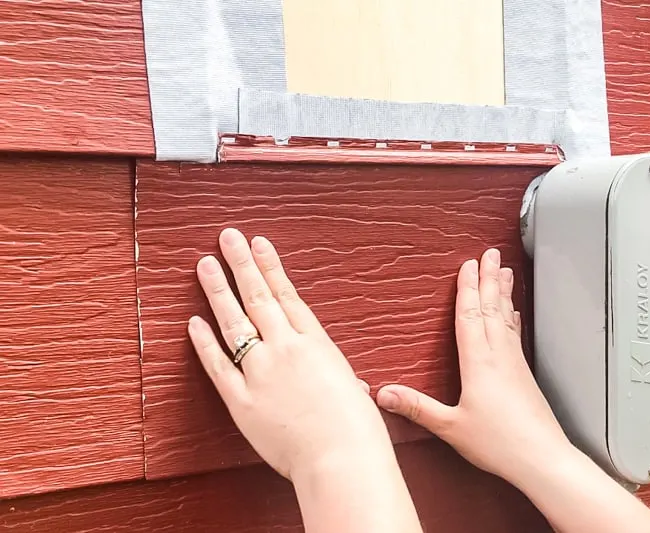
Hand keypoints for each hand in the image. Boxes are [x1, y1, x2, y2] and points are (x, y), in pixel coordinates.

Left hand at [188, 228, 390, 479]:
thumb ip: (344, 383)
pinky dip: (203, 342)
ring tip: (205, 264)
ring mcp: (261, 372)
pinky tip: (193, 321)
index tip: (258, 243)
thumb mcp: (354, 393)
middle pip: (258, 297)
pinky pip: (217, 365)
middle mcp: (286, 348)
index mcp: (316, 343)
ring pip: (234, 322)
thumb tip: (356, 389)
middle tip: (227, 237)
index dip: (270, 267)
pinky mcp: (242, 400)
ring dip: (218, 290)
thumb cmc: (357, 429)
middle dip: (241, 264)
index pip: (286, 295)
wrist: (341, 457)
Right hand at [376, 248, 571, 485]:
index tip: (468, 265)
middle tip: (491, 253)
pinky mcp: (524, 374)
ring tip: (506, 271)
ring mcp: (515, 364)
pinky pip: (516, 333)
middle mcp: (499, 356)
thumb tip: (384, 393)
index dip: (468, 289)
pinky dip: (512, 316)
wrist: (542, 458)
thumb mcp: (450, 427)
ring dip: (504, 292)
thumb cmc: (499, 444)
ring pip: (507, 317)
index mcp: (479, 363)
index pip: (470, 316)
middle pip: (492, 308)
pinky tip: (513, 313)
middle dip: (489, 278)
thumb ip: (417, 407)